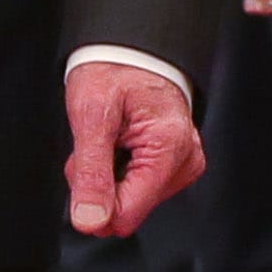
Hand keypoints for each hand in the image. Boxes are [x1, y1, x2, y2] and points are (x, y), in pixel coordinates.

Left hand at [65, 57, 204, 239]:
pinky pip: (138, 187)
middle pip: (128, 209)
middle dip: (100, 184)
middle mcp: (186, 162)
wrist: (131, 49)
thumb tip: (90, 221)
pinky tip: (119, 143)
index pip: (127, 215)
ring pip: (130, 201)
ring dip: (107, 176)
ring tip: (108, 138)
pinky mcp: (176, 166)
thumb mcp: (91, 116)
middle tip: (96, 144)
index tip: (86, 164)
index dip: (95, 201)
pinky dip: (118, 169)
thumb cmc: (114, 70)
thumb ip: (91, 173)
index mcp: (170, 149)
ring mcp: (184, 165)